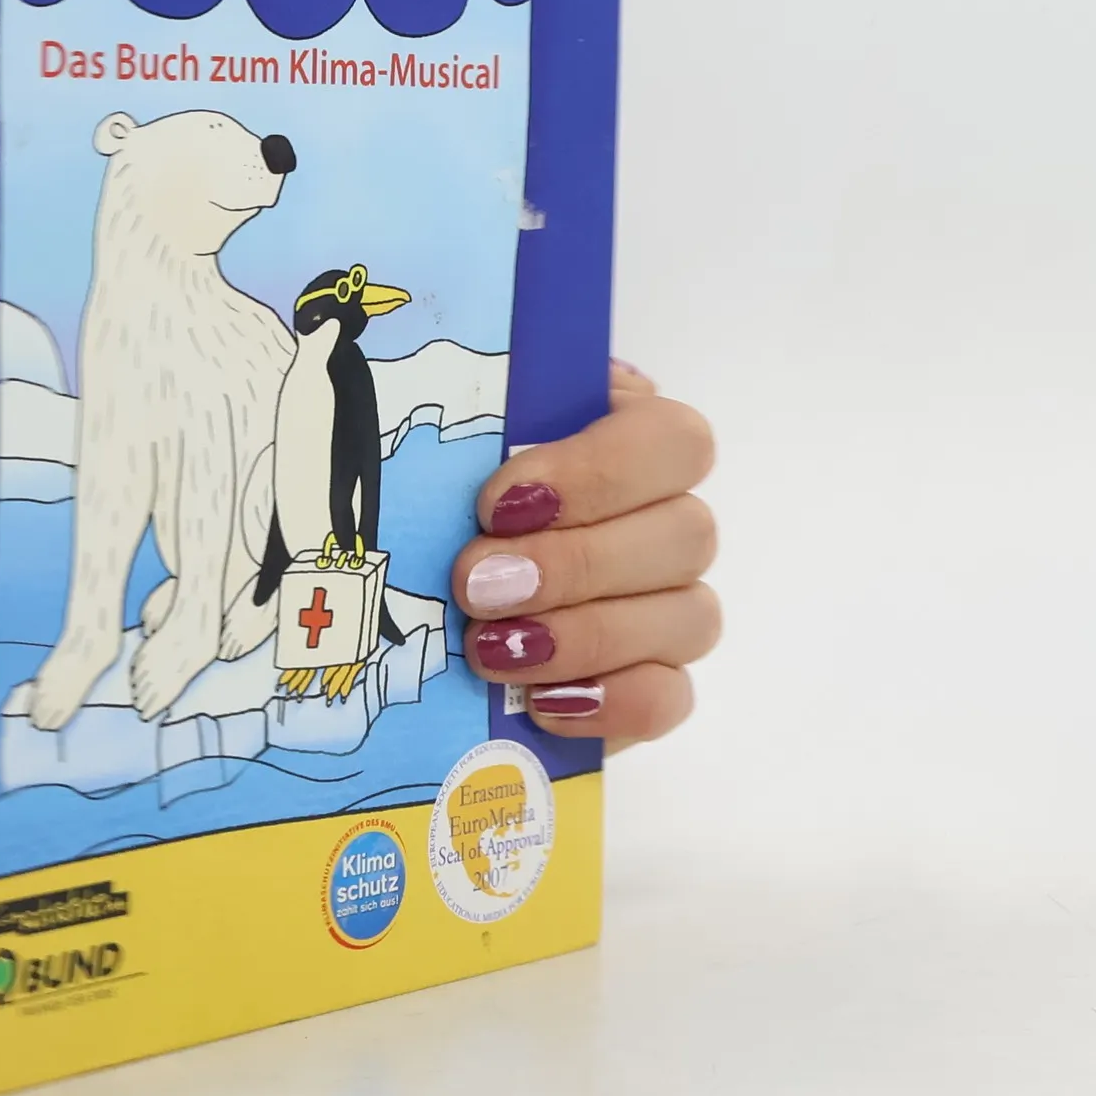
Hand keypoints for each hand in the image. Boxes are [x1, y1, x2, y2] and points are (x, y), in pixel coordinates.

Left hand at [454, 363, 717, 751]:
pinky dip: (612, 700)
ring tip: (488, 646)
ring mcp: (671, 604)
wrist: (406, 594)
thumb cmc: (434, 494)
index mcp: (629, 436)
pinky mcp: (652, 683)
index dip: (598, 473)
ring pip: (689, 617)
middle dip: (574, 564)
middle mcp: (667, 516)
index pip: (673, 440)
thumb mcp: (449, 438)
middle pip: (686, 535)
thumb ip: (480, 408)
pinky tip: (542, 700)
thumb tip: (494, 395)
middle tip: (474, 582)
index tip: (499, 504)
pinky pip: (672, 697)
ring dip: (585, 634)